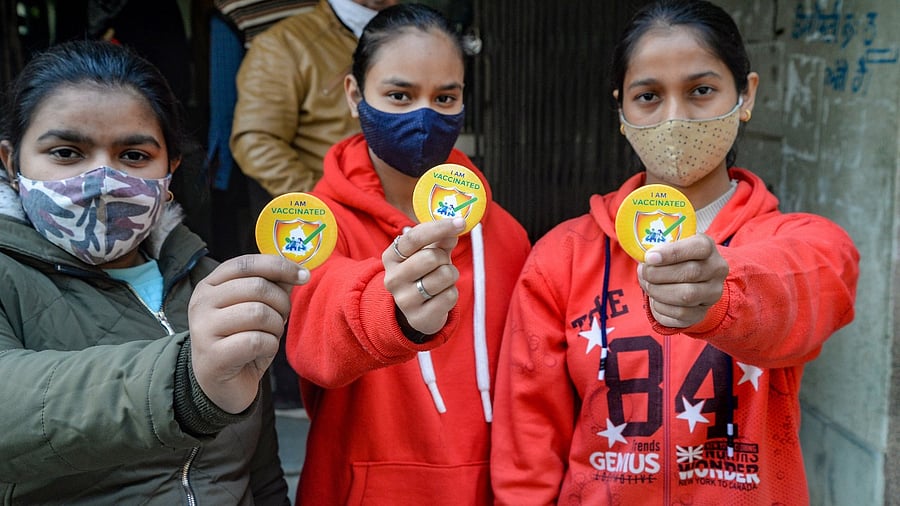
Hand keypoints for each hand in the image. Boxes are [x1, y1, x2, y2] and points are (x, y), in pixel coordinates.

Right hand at [189, 254, 308, 412]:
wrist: (219, 386)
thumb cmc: (240, 342)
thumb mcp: (255, 309)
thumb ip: (272, 287)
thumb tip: (298, 270)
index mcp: (210, 286)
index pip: (246, 264)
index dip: (279, 266)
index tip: (304, 276)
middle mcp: (201, 303)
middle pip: (257, 287)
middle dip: (281, 302)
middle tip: (282, 317)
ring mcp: (203, 329)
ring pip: (259, 313)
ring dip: (276, 326)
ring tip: (270, 335)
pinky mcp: (213, 356)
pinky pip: (257, 341)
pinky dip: (270, 346)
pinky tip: (262, 351)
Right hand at [383, 218, 465, 335]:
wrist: (416, 310)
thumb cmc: (424, 273)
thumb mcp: (429, 251)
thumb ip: (440, 238)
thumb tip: (455, 226)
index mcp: (391, 257)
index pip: (414, 237)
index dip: (439, 227)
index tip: (460, 222)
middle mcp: (393, 278)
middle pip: (431, 257)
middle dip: (445, 257)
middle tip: (442, 263)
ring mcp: (404, 300)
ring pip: (443, 276)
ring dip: (451, 275)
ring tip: (442, 280)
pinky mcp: (418, 317)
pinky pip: (450, 297)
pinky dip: (452, 293)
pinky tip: (441, 296)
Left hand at [637, 234, 728, 327]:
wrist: (683, 283)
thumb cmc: (671, 261)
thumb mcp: (667, 248)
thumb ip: (657, 251)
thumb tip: (645, 264)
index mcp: (708, 247)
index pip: (699, 247)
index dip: (672, 253)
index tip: (650, 257)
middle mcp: (717, 269)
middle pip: (691, 272)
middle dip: (659, 274)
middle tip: (644, 273)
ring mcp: (712, 293)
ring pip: (686, 295)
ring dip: (659, 291)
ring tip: (648, 286)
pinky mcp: (702, 313)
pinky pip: (681, 313)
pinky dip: (661, 307)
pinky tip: (656, 299)